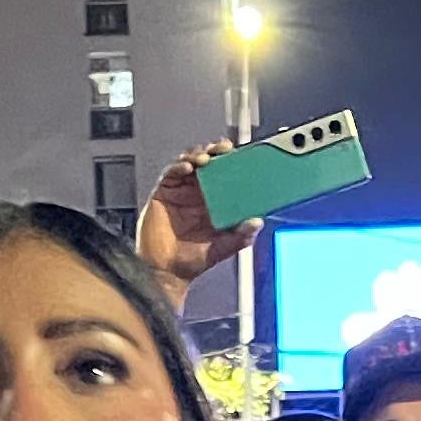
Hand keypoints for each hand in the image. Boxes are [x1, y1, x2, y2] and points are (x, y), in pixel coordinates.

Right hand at [135, 146, 261, 289]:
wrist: (166, 272)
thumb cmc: (193, 260)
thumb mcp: (223, 248)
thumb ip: (241, 237)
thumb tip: (257, 222)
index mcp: (214, 203)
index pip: (226, 175)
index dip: (233, 162)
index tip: (243, 154)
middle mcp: (197, 194)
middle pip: (208, 163)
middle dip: (216, 151)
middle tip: (224, 148)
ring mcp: (180, 192)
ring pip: (190, 162)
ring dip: (198, 155)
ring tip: (206, 158)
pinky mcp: (163, 193)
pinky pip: (170, 174)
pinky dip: (179, 167)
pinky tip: (187, 167)